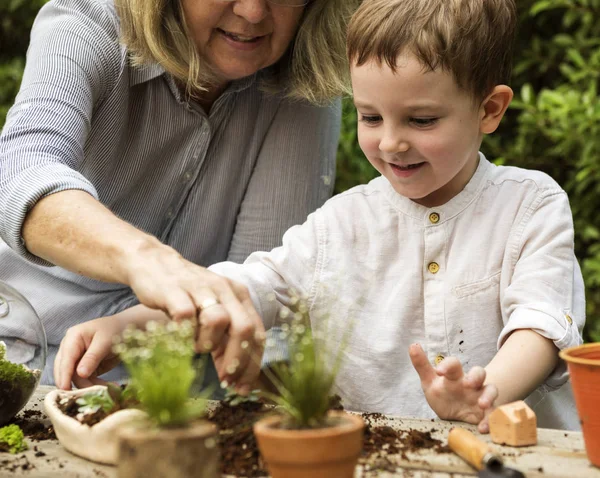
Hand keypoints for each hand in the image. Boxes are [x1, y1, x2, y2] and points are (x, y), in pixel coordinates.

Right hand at [54, 316, 125, 389]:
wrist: (126, 329)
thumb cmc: (115, 329)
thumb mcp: (105, 342)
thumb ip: (92, 357)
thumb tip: (80, 374)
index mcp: (72, 338)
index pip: (65, 359)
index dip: (64, 375)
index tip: (65, 389)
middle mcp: (70, 349)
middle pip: (66, 371)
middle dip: (76, 383)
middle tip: (87, 395)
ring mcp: (77, 359)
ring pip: (76, 378)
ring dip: (89, 386)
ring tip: (106, 389)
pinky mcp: (85, 368)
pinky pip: (86, 380)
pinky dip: (95, 385)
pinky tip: (108, 387)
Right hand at [122, 244, 265, 392]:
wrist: (155, 263)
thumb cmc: (188, 294)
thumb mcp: (214, 313)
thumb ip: (226, 339)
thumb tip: (236, 377)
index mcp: (239, 296)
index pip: (257, 333)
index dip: (253, 364)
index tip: (243, 387)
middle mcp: (225, 289)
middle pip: (244, 328)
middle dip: (237, 360)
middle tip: (225, 378)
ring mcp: (201, 288)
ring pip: (218, 321)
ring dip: (208, 344)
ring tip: (197, 347)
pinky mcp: (175, 291)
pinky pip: (185, 316)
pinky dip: (184, 333)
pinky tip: (179, 336)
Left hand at [409, 344, 497, 432]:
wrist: (457, 413)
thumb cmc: (443, 393)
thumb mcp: (430, 382)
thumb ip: (422, 366)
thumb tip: (412, 345)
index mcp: (455, 375)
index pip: (453, 364)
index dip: (447, 365)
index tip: (438, 371)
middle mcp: (471, 383)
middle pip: (479, 372)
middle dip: (476, 376)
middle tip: (469, 383)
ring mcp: (481, 396)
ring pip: (491, 390)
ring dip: (488, 396)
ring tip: (482, 404)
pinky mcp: (487, 412)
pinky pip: (493, 414)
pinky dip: (490, 421)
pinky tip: (483, 428)